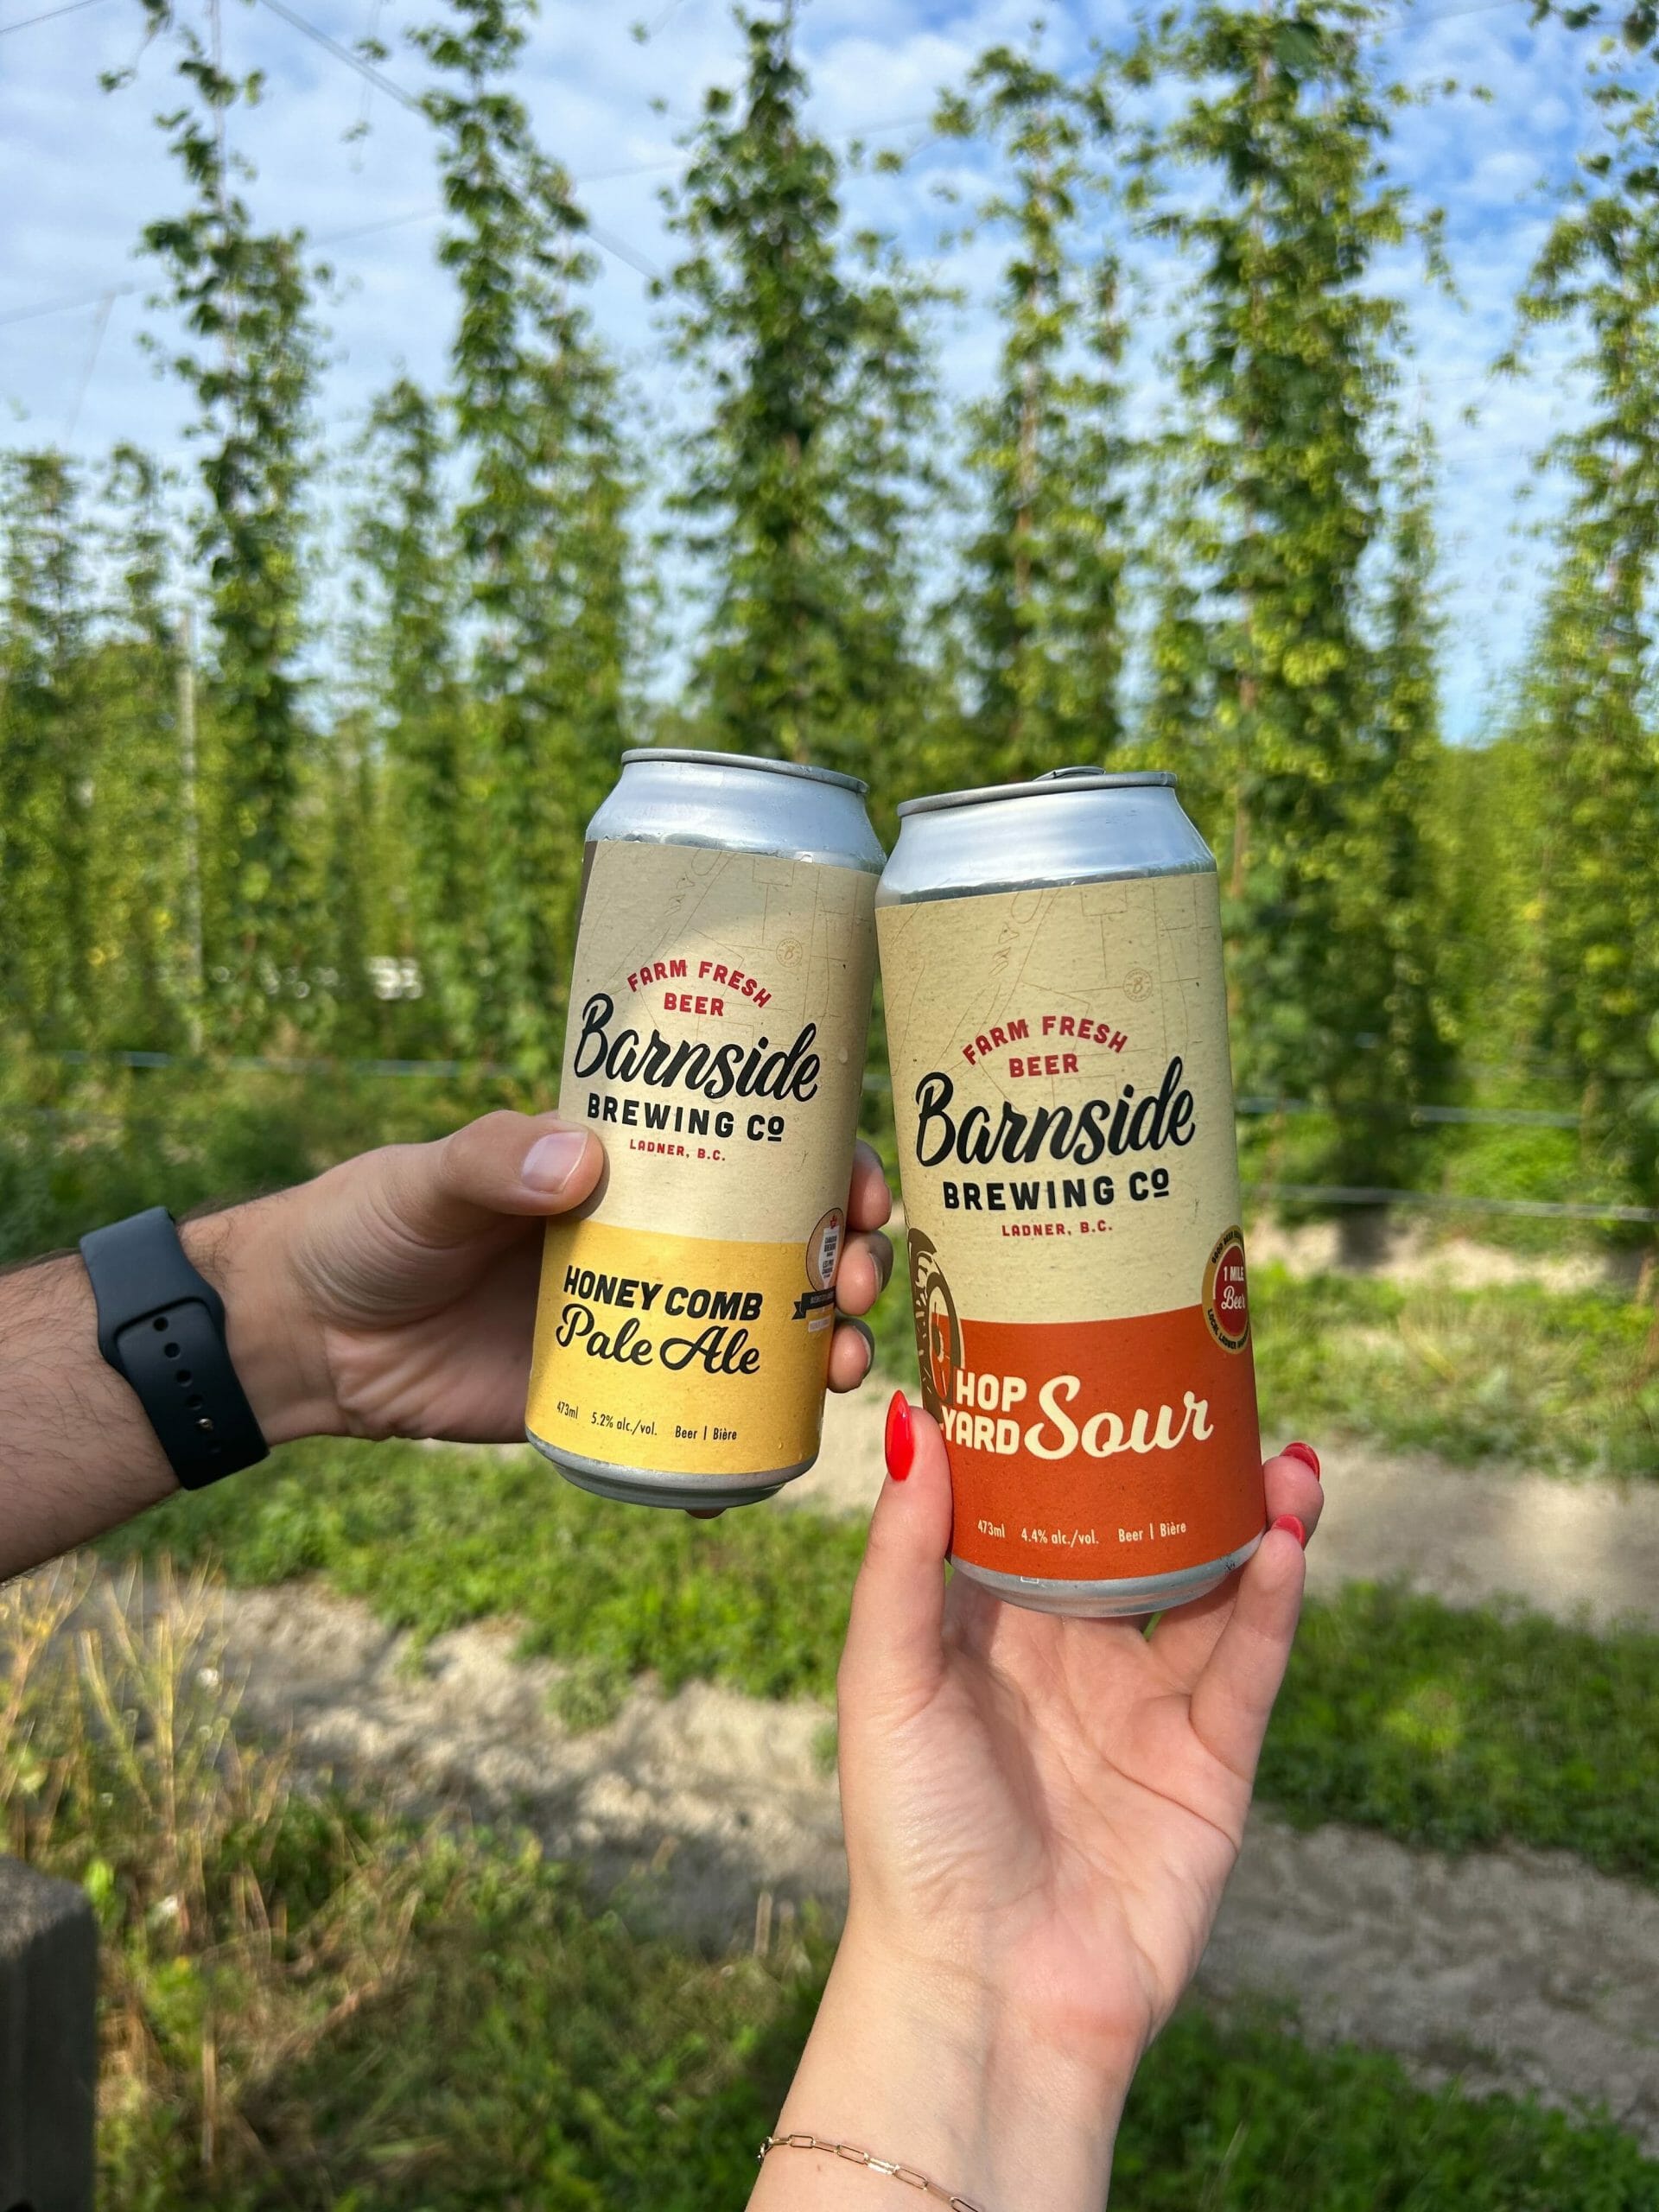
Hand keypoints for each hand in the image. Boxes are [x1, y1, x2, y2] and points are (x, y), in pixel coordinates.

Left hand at [207, 1114, 893, 1447]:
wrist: (304, 1338)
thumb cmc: (367, 1226)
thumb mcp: (428, 1179)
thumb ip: (492, 1161)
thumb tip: (586, 1158)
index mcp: (630, 1168)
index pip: (756, 1154)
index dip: (830, 1168)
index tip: (862, 1190)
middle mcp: (654, 1242)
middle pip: (784, 1247)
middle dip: (846, 1264)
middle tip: (855, 1283)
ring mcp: (639, 1324)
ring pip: (760, 1334)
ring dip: (820, 1347)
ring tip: (837, 1366)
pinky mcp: (608, 1401)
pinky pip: (698, 1422)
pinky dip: (749, 1444)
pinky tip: (782, 1457)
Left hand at [754, 1411, 1320, 2211]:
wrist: (984, 1993)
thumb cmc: (910, 1836)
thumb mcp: (886, 1678)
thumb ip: (904, 1554)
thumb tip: (907, 1414)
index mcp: (990, 1624)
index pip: (1040, 1504)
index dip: (1072, 1430)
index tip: (1095, 1345)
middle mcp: (1074, 1652)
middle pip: (1142, 1532)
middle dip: (1180, 1464)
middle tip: (1215, 1386)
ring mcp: (1147, 1705)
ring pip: (1213, 1588)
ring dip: (1249, 1519)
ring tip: (1278, 1452)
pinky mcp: (1209, 1762)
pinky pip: (1247, 1665)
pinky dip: (1272, 1602)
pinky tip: (1283, 1540)